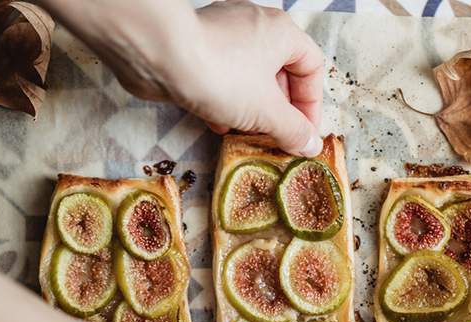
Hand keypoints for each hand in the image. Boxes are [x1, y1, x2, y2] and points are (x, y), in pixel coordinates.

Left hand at [41, 0, 324, 156]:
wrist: (158, 54)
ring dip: (253, 109)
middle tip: (277, 137)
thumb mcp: (267, 111)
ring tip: (250, 134)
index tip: (304, 133)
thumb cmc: (222, 75)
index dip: (312, 104)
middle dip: (280, 109)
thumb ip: (293, 130)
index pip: (312, 67)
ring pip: (250, 76)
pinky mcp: (196, 47)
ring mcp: (224, 34)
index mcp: (282, 33)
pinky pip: (222, 75)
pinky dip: (226, 100)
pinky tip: (220, 124)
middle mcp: (256, 27)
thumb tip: (311, 145)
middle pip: (281, 72)